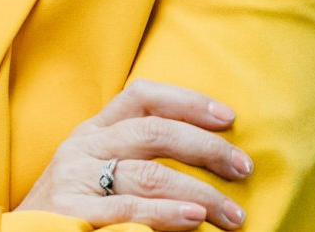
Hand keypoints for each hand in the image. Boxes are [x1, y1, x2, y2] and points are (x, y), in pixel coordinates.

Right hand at [16, 79, 252, 230]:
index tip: (229, 116)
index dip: (186, 100)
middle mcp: (83, 146)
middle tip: (244, 167)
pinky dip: (165, 214)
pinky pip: (128, 210)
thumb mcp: (95, 170)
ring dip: (199, 192)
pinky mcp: (71, 213)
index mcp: (93, 130)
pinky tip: (194, 220)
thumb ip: (135, 156)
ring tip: (234, 214)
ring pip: (148, 173)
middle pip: (153, 131)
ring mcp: (75, 179)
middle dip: (205, 147)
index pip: (141, 96)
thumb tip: (205, 151)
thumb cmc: (72, 209)